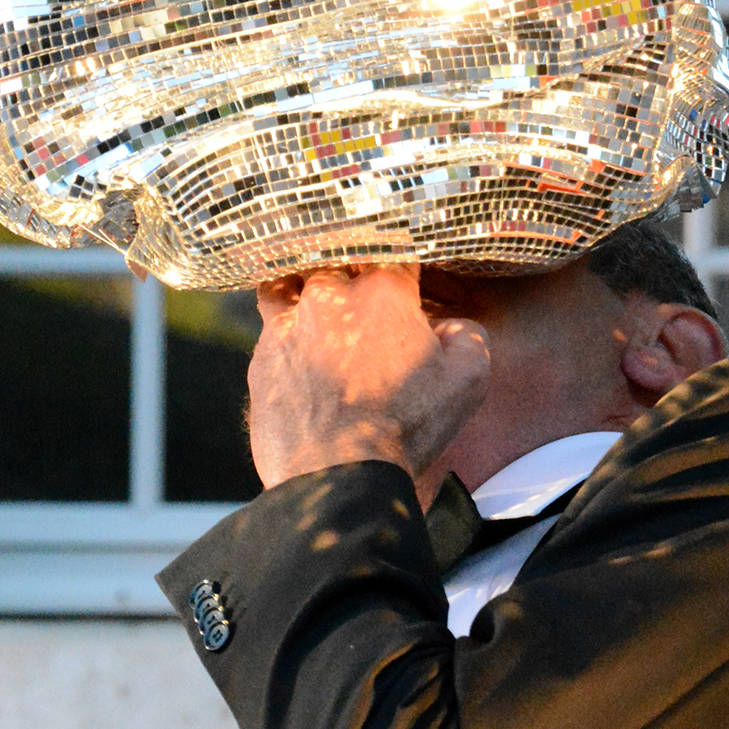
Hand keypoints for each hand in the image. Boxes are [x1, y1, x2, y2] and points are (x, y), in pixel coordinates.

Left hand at [247, 266, 491, 490]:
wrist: (336, 474)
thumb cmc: (405, 426)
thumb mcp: (467, 381)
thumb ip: (466, 336)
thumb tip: (449, 326)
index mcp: (383, 292)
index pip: (395, 254)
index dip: (404, 265)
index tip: (407, 280)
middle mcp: (330, 295)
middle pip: (338, 261)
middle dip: (352, 275)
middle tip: (363, 298)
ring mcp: (288, 323)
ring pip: (291, 283)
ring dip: (305, 288)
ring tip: (318, 308)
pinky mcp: (261, 356)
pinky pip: (269, 326)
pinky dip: (284, 330)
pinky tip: (294, 345)